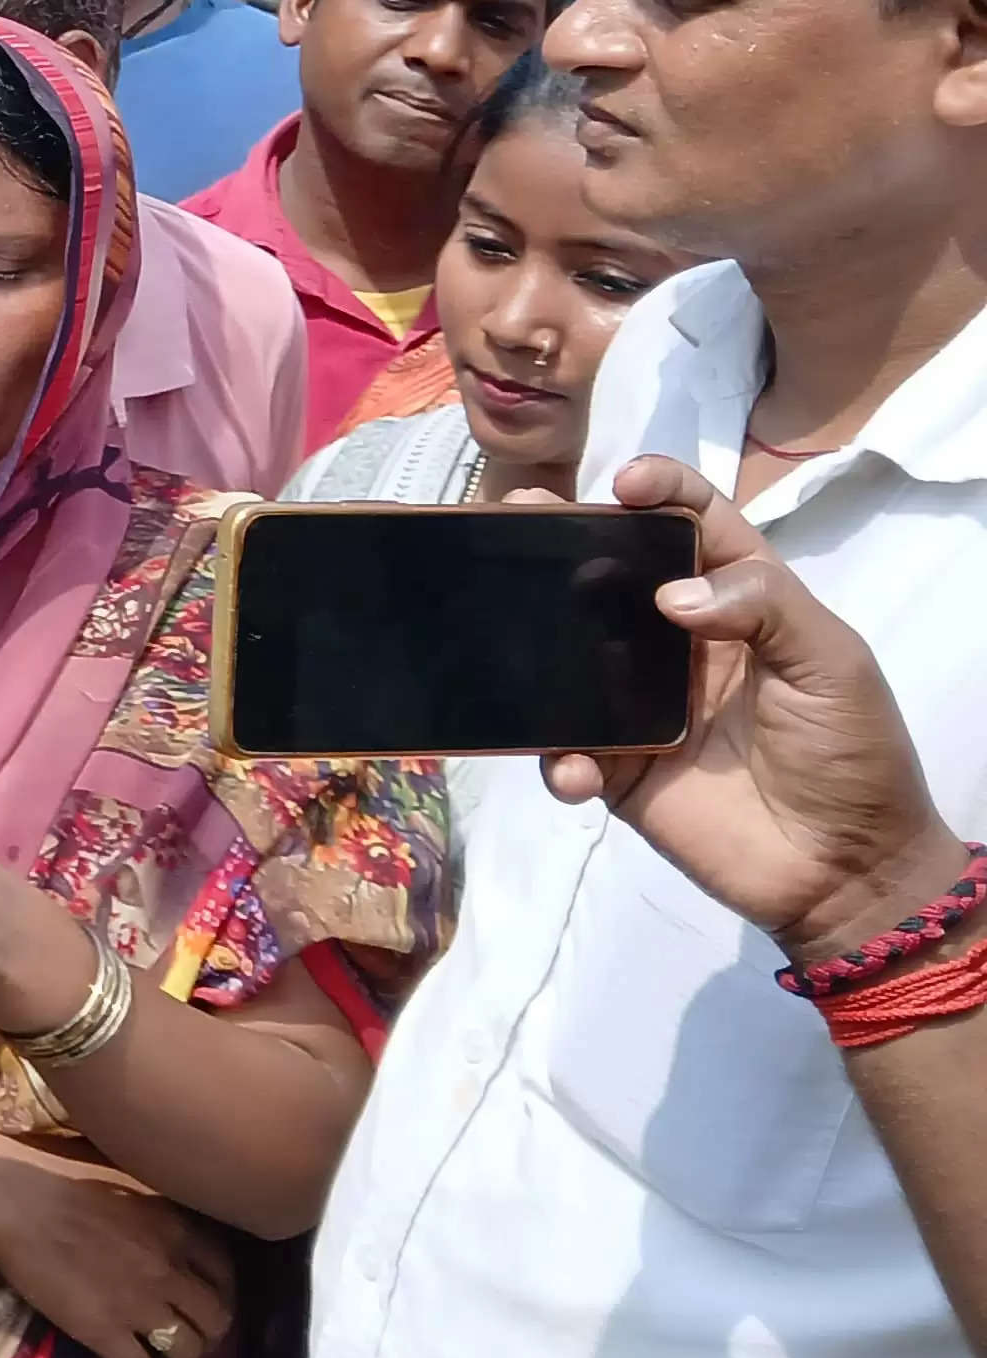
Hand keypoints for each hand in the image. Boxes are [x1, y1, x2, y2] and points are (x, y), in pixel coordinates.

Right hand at [0, 1137, 234, 1357]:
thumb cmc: (56, 1172)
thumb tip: (160, 1214)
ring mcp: (139, 1304)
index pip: (225, 1272)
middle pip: (216, 1319)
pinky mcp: (104, 1331)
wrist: (10, 1198)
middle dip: (206, 1331)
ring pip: (187, 1351)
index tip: (204, 1297)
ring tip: (160, 1357)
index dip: (220, 1290)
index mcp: (176, 1226)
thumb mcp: (124, 1172)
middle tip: (184, 1333)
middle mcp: (170, 1269)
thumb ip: (154, 1201)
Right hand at [549, 457, 964, 962]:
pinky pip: (563, 749)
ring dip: (532, 635)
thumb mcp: (832, 662)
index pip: (695, 524)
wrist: (844, 872)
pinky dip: (558, 757)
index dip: (661, 489)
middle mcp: (678, 641)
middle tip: (518, 518)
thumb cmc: (851, 752)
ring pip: (566, 652)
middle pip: (609, 573)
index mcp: (738, 602)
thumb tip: (666, 594)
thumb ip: (763, 604)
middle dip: (560, 539)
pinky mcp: (615, 768)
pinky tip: (580, 771)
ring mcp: (638, 703)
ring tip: (506, 628)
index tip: (625, 485)